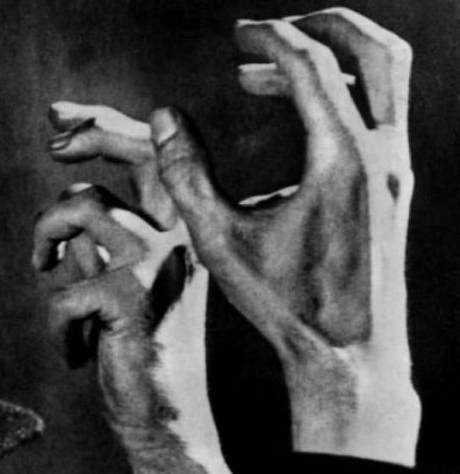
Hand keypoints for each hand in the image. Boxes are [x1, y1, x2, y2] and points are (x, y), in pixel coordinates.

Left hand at [33, 104, 247, 473]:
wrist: (165, 419)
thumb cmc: (138, 353)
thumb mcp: (119, 285)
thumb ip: (103, 242)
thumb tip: (69, 198)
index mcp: (181, 232)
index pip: (154, 155)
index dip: (108, 126)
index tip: (61, 120)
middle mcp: (181, 236)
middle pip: (138, 150)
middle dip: (90, 133)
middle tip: (52, 142)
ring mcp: (160, 260)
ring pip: (80, 207)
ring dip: (46, 239)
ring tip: (49, 277)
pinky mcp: (132, 294)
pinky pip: (64, 286)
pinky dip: (57, 324)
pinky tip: (76, 352)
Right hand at [148, 8, 419, 465]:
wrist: (350, 353)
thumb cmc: (284, 304)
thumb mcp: (220, 240)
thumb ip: (185, 173)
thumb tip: (163, 115)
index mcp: (343, 161)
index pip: (312, 65)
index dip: (269, 39)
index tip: (235, 34)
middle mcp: (384, 155)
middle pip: (377, 50)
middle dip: (325, 25)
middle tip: (269, 31)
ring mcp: (398, 169)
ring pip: (386, 79)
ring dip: (332, 59)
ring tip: (264, 74)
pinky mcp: (396, 186)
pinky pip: (377, 113)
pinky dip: (339, 95)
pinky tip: (292, 121)